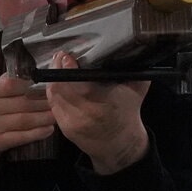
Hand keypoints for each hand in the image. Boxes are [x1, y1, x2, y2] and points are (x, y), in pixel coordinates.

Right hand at [0, 75, 55, 189]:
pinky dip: (36, 133)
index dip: (31, 84)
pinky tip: (49, 130)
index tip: (49, 83)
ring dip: (44, 117)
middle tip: (63, 100)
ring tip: (59, 114)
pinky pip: (19, 136)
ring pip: (23, 119)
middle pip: (22, 102)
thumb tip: (31, 73)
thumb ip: (5, 87)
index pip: (10, 83)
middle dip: (45, 102)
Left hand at [45, 51, 151, 175]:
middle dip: (57, 70)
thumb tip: (132, 48)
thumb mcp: (138, 90)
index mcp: (106, 103)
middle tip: (60, 56)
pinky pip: (53, 105)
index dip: (69, 69)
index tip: (66, 56)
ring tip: (56, 65)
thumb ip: (135, 70)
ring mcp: (73, 122)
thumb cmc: (128, 112)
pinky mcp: (64, 128)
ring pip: (54, 96)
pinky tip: (56, 81)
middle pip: (61, 88)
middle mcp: (87, 114)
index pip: (81, 85)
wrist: (119, 142)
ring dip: (53, 79)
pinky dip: (53, 91)